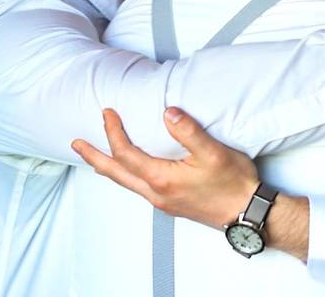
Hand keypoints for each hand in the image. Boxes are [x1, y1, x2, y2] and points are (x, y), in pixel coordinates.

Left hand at [71, 108, 257, 229]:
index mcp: (162, 179)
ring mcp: (162, 201)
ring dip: (108, 167)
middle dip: (95, 156)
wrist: (247, 212)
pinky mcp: (171, 203)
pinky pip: (138, 187)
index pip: (126, 153)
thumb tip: (168, 112)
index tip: (108, 112)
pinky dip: (126, 175)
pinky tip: (131, 170)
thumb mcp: (214, 153)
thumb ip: (188, 131)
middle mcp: (156, 193)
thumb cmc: (233, 183)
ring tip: (96, 158)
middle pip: (116, 173)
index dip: (113, 132)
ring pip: (126, 182)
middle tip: (77, 144)